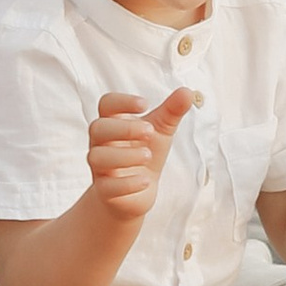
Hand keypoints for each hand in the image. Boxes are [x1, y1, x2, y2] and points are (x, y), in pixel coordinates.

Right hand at [88, 88, 195, 226]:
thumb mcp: (161, 132)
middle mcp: (102, 143)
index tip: (145, 104)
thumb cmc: (145, 154)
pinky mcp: (105, 191)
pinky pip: (107, 186)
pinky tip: (145, 180)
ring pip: (97, 157)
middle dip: (124, 128)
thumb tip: (187, 91)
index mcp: (113, 123)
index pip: (106, 104)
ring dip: (124, 155)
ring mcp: (101, 168)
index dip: (122, 101)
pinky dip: (127, 183)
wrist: (137, 194)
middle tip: (150, 132)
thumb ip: (172, 111)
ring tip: (148, 156)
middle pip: (97, 128)